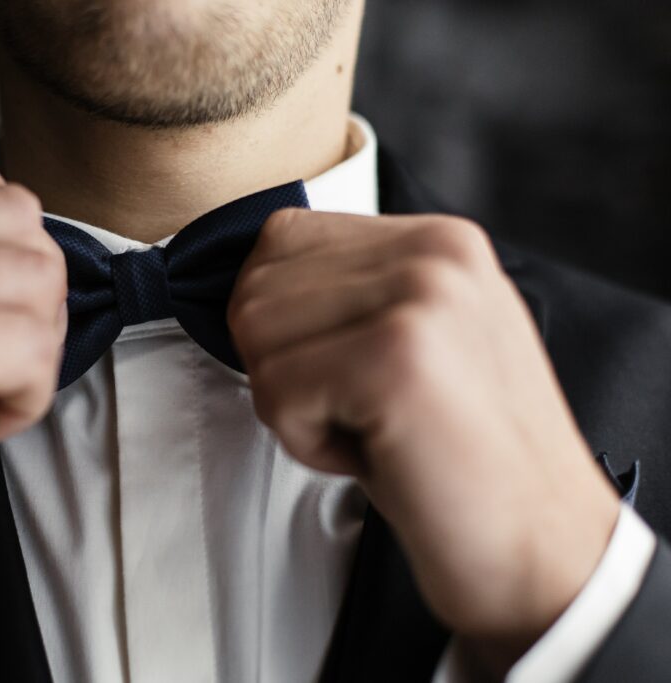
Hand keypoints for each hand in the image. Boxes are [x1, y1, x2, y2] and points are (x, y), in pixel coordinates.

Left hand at [229, 210, 619, 670]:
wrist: (540, 545)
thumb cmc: (462, 457)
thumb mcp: (421, 340)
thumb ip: (354, 292)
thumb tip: (254, 278)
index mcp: (438, 239)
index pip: (282, 239)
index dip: (281, 322)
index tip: (341, 374)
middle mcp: (433, 252)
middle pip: (257, 288)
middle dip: (283, 368)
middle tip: (361, 412)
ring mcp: (418, 296)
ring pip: (256, 335)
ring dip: (294, 406)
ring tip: (373, 429)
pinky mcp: (395, 356)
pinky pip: (275, 390)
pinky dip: (306, 442)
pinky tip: (376, 452)